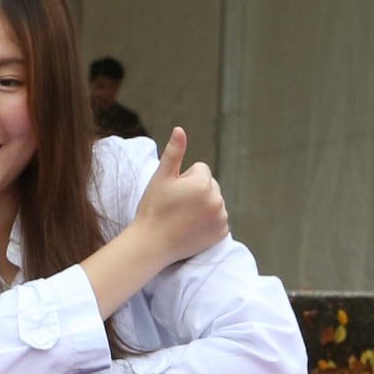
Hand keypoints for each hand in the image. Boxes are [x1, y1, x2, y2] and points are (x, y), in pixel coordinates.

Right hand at [128, 126, 225, 264]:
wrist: (151, 244)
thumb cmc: (153, 209)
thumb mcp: (160, 178)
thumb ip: (174, 152)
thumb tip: (180, 129)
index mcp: (203, 183)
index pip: (201, 170)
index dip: (184, 179)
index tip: (172, 194)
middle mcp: (216, 199)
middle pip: (210, 186)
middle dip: (196, 192)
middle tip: (176, 207)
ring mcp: (220, 217)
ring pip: (214, 202)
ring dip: (202, 207)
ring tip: (182, 218)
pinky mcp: (222, 232)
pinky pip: (218, 219)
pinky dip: (208, 223)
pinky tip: (191, 228)